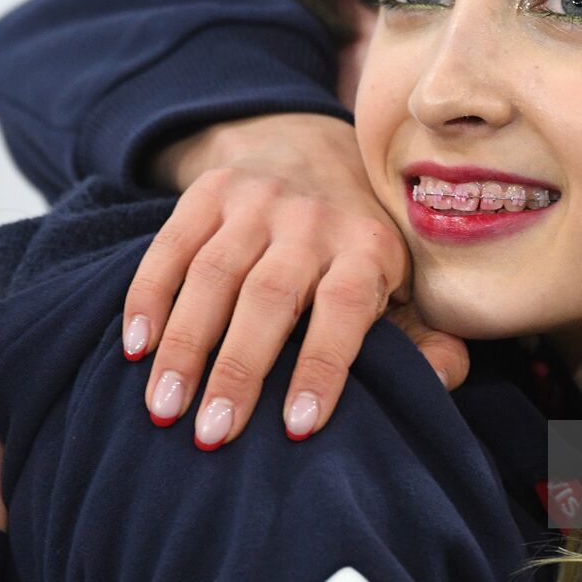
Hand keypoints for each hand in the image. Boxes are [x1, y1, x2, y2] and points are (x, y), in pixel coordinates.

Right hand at [126, 113, 467, 447]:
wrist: (312, 146)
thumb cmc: (358, 243)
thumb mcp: (403, 281)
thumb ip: (423, 335)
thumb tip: (446, 377)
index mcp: (366, 246)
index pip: (343, 309)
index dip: (322, 366)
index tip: (299, 427)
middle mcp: (312, 219)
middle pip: (270, 297)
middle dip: (239, 369)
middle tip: (211, 435)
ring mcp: (257, 202)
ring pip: (213, 275)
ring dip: (185, 345)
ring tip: (165, 408)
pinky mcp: (210, 193)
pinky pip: (171, 247)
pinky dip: (148, 297)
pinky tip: (135, 349)